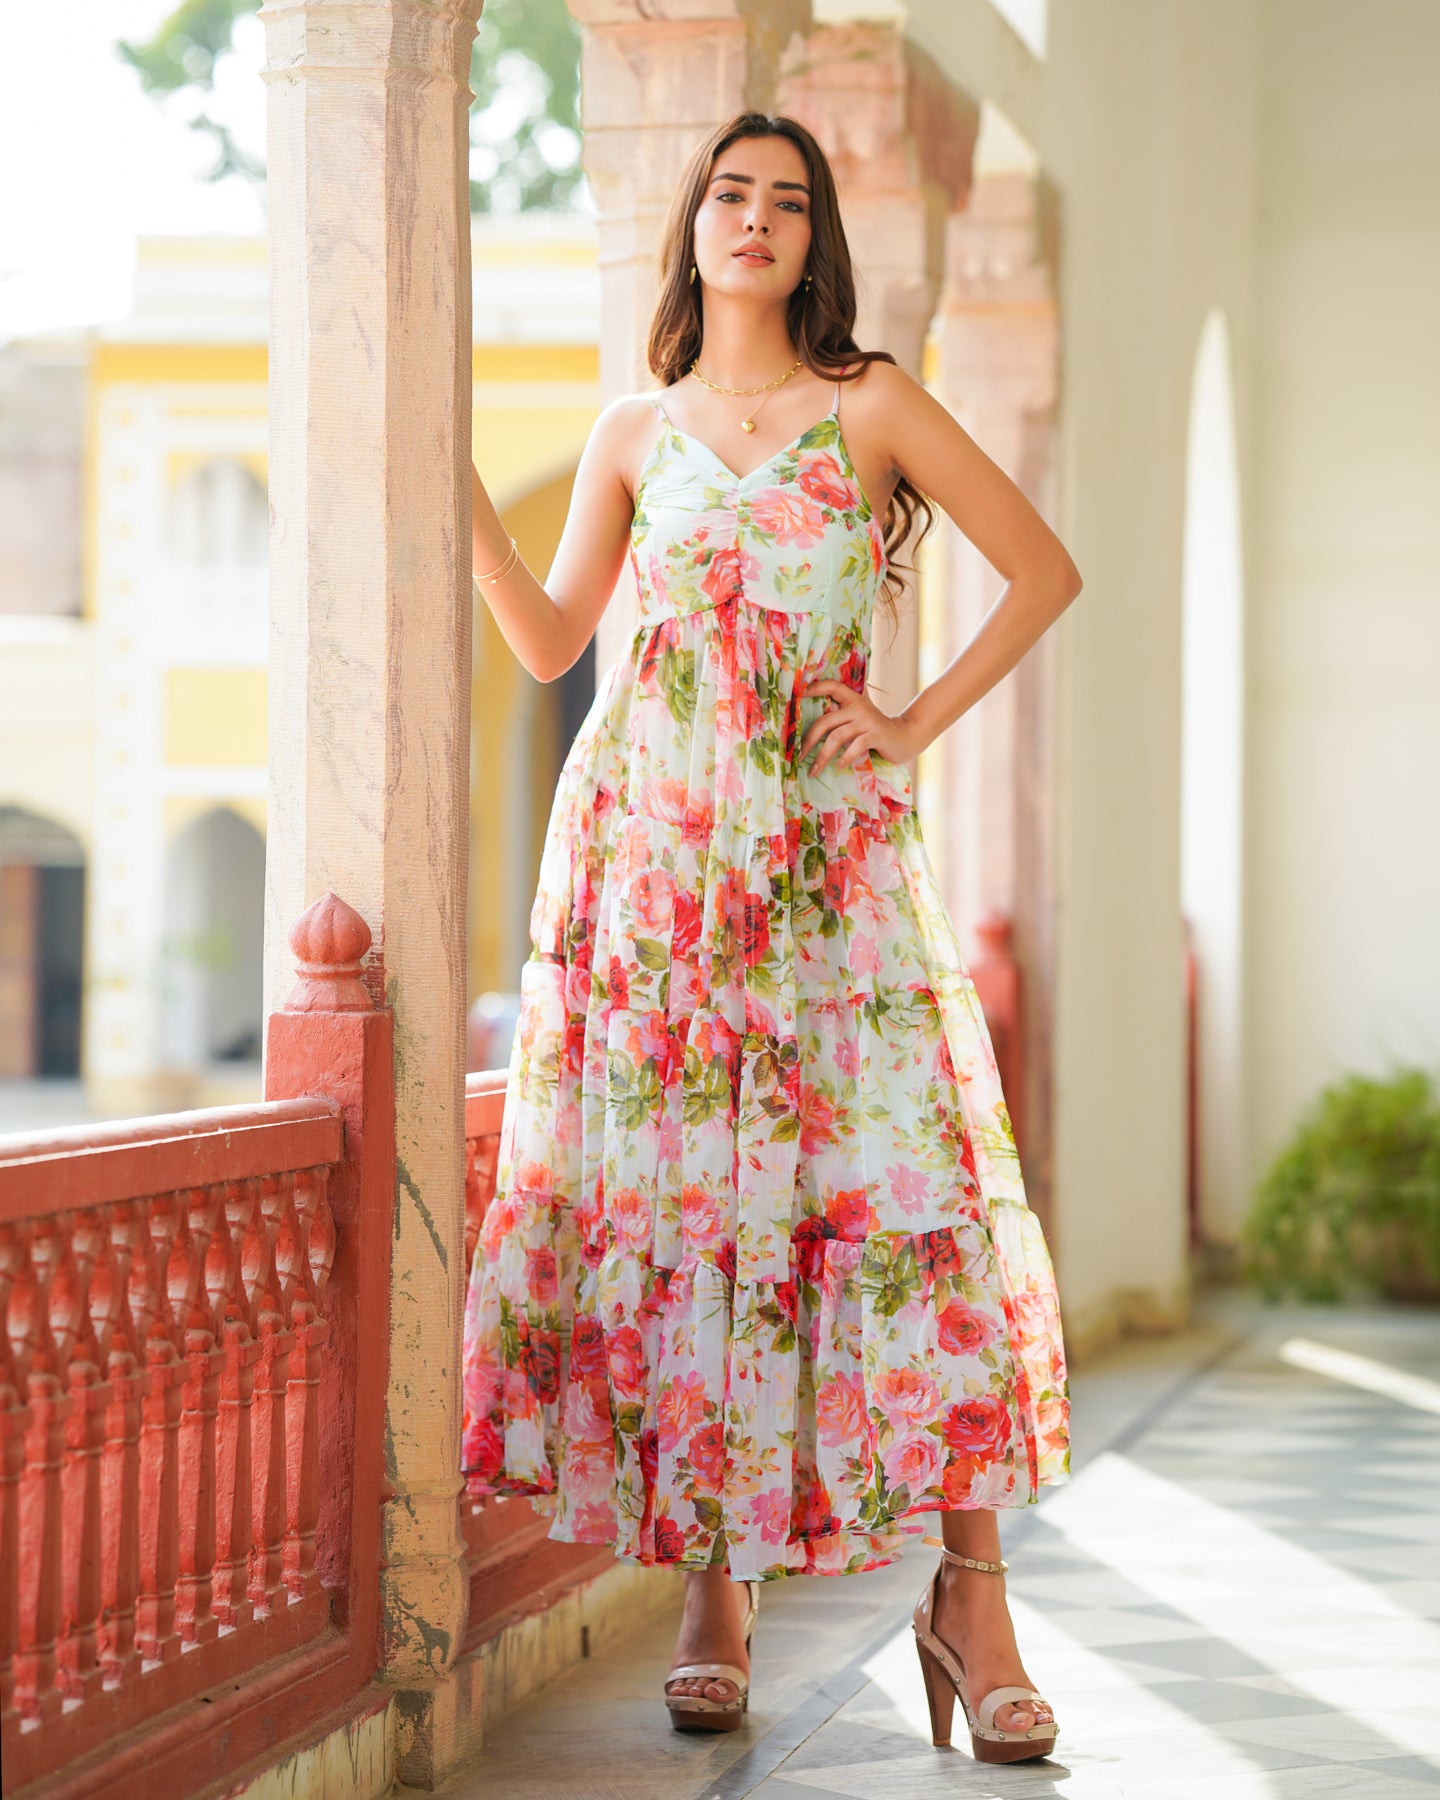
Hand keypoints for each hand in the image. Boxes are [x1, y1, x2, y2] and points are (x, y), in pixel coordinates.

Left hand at [800, 679, 925, 774]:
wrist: (904, 737)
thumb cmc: (875, 730)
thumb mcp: (859, 718)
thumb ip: (842, 715)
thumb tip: (813, 726)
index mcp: (852, 699)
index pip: (832, 686)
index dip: (816, 688)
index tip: (799, 694)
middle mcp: (858, 707)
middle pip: (826, 721)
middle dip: (809, 740)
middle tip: (799, 755)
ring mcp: (866, 720)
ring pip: (836, 736)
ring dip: (822, 756)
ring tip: (813, 770)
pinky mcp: (875, 735)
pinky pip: (855, 746)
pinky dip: (845, 757)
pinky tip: (839, 766)